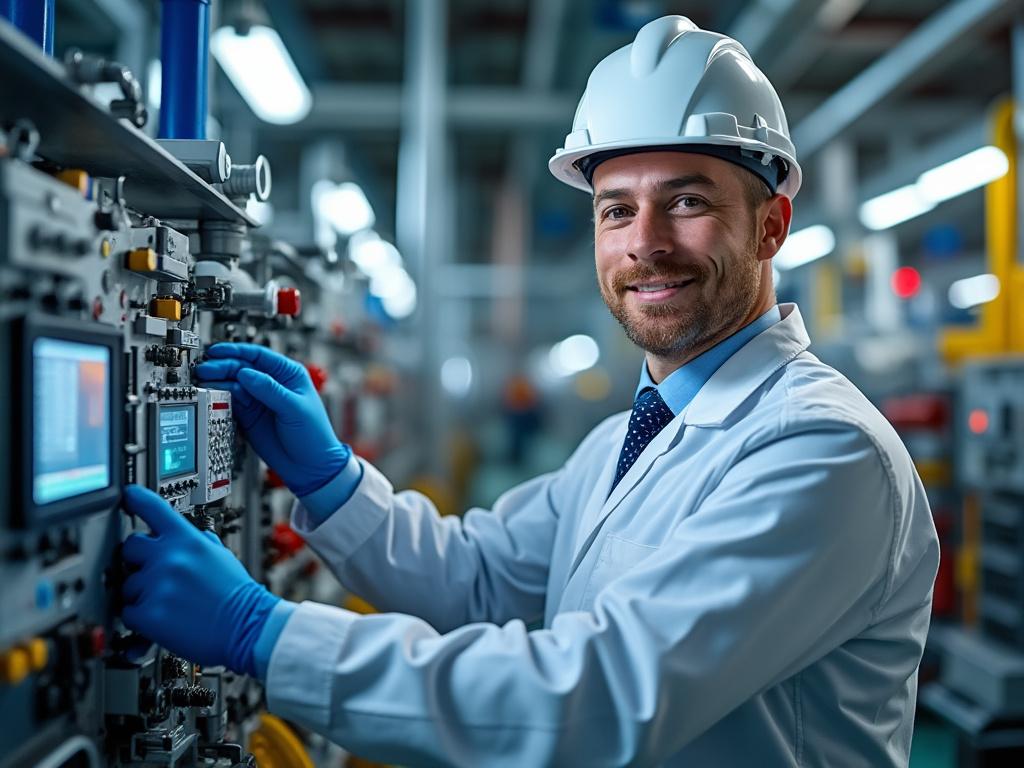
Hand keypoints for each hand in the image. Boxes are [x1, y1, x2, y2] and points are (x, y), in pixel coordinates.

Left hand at [120, 485, 278, 676]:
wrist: (248, 627)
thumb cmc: (237, 595)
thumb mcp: (221, 556)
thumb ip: (199, 542)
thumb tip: (190, 536)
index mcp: (188, 540)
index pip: (154, 509)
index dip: (136, 498)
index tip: (127, 495)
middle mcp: (170, 558)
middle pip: (130, 548)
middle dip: (137, 560)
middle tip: (153, 573)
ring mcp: (157, 585)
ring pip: (128, 586)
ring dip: (142, 595)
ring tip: (170, 603)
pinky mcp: (149, 613)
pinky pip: (129, 613)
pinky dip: (141, 620)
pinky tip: (164, 619)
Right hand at [194, 343, 349, 496]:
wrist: (309, 466)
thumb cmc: (313, 435)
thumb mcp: (294, 408)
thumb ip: (270, 390)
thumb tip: (246, 373)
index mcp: (288, 375)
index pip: (259, 356)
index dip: (237, 352)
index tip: (218, 352)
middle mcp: (271, 384)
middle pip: (242, 369)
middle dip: (223, 367)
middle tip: (205, 369)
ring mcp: (259, 400)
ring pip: (234, 385)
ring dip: (218, 382)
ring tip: (203, 382)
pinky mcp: (249, 416)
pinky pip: (231, 403)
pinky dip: (220, 399)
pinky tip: (211, 396)